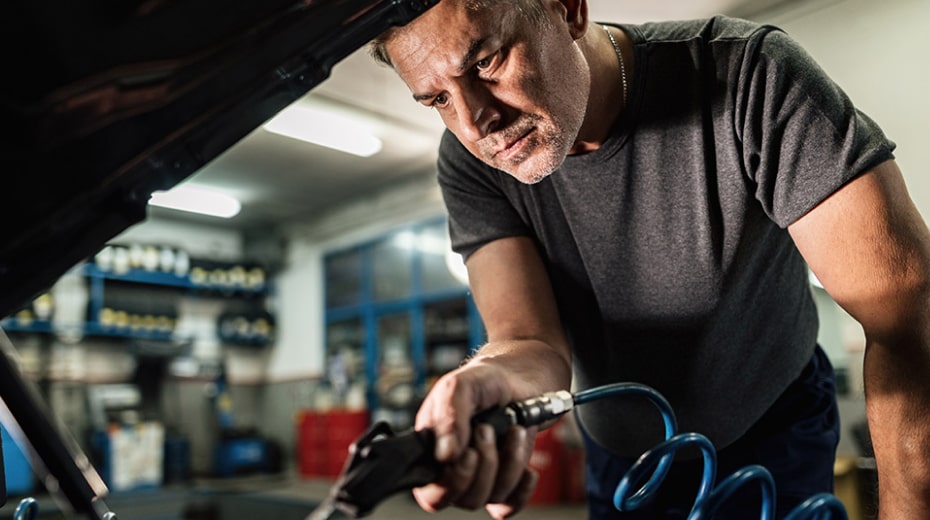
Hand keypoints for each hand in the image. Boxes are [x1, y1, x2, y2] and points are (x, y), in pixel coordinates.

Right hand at [412, 360, 540, 518]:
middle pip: (461, 498)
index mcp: (431, 451)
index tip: (467, 454)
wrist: (518, 380)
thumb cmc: (482, 381)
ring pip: (489, 497)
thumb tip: (445, 456)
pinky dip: (522, 488)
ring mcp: (480, 478)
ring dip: (507, 464)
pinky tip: (527, 466)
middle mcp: (452, 470)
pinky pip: (509, 505)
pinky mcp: (505, 481)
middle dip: (482, 466)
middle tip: (487, 430)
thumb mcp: (458, 386)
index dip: (448, 483)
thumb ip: (448, 417)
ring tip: (512, 430)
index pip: (429, 492)